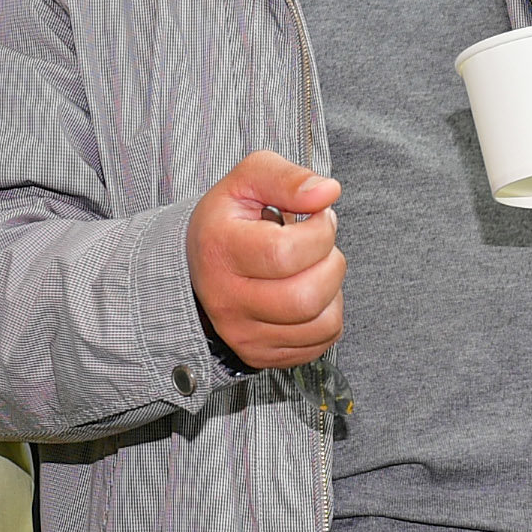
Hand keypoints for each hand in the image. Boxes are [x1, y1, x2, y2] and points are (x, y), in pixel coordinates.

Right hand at [188, 149, 343, 369]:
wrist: (199, 265)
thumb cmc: (230, 220)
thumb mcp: (249, 179)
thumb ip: (288, 178)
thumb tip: (328, 192)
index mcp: (219, 250)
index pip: (286, 253)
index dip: (319, 231)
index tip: (316, 217)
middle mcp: (226, 300)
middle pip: (306, 297)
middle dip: (331, 263)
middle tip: (319, 245)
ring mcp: (242, 333)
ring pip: (322, 323)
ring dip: (332, 289)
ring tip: (312, 268)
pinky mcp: (260, 354)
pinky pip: (322, 340)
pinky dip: (328, 315)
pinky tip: (308, 292)